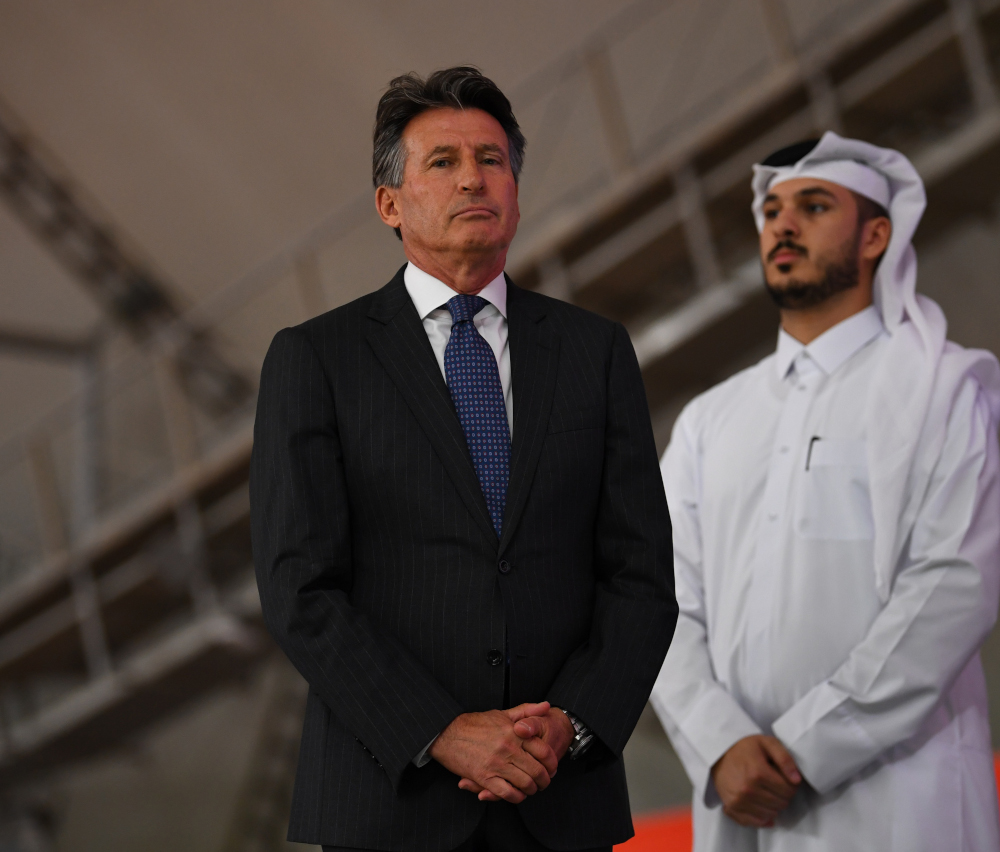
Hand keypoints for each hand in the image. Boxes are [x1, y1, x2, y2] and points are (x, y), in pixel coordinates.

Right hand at [430, 702, 558, 803]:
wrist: (447, 733)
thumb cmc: (476, 723)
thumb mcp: (502, 713)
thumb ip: (526, 711)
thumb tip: (546, 706)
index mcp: (515, 732)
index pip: (544, 751)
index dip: (552, 763)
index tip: (551, 768)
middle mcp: (508, 748)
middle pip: (537, 770)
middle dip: (544, 781)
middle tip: (544, 783)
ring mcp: (497, 763)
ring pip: (524, 783)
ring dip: (531, 790)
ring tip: (531, 789)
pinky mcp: (484, 777)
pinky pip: (507, 793)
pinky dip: (516, 797)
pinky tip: (516, 795)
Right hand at [711, 735, 801, 827]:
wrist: (719, 753)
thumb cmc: (746, 747)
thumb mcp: (768, 743)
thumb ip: (785, 759)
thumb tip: (797, 780)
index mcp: (758, 772)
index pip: (788, 791)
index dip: (792, 785)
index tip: (785, 778)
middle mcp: (747, 789)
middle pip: (781, 804)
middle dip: (783, 795)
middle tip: (776, 784)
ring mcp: (738, 800)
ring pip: (770, 814)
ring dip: (773, 805)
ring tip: (767, 792)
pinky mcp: (731, 807)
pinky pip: (754, 822)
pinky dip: (762, 818)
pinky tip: (762, 806)